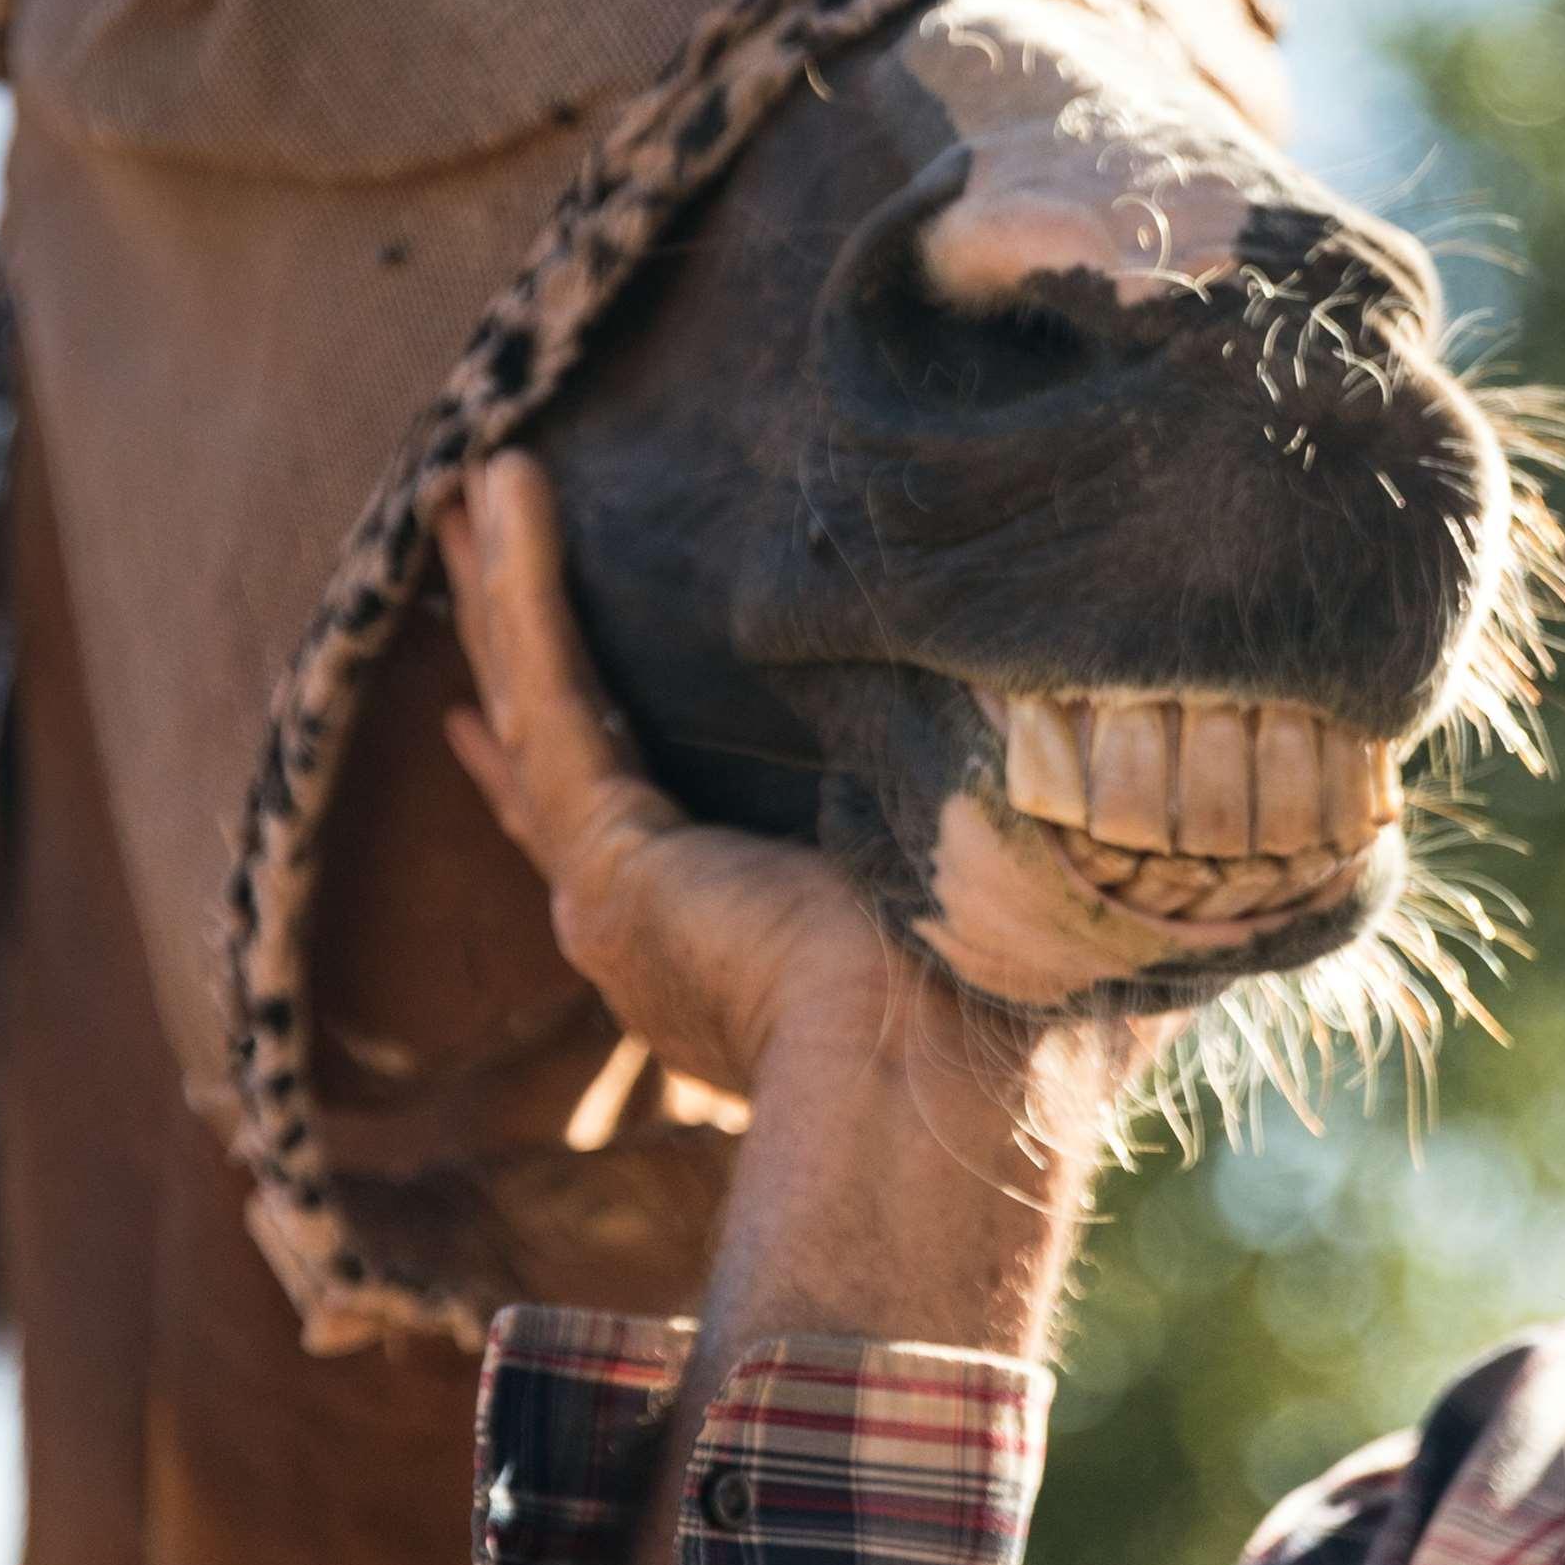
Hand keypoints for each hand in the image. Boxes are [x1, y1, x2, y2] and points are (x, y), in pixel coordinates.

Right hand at [437, 451, 935, 1097]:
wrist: (947, 1080)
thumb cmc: (993, 1030)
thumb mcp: (969, 920)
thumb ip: (979, 869)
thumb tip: (1102, 822)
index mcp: (721, 961)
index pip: (612, 833)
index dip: (548, 762)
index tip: (492, 708)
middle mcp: (641, 933)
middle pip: (546, 754)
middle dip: (500, 647)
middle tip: (462, 549)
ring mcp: (615, 892)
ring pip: (536, 704)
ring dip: (496, 587)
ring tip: (467, 484)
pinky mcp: (612, 852)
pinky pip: (551, 686)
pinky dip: (524, 584)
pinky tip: (505, 489)